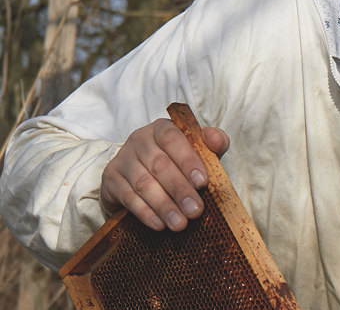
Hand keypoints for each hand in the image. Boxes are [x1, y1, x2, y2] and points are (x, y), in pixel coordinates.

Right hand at [100, 119, 229, 231]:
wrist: (136, 174)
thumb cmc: (176, 161)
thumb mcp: (196, 149)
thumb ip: (212, 143)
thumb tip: (216, 139)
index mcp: (161, 128)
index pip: (173, 139)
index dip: (188, 160)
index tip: (203, 183)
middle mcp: (139, 139)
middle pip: (159, 165)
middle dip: (180, 190)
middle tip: (195, 210)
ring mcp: (122, 159)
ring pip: (144, 184)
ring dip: (164, 205)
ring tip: (180, 223)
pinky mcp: (110, 179)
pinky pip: (128, 198)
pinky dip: (145, 213)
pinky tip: (159, 224)